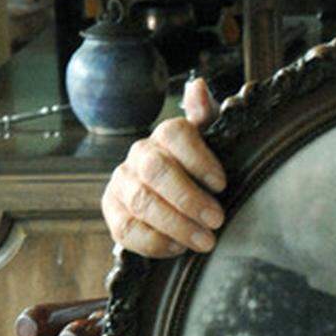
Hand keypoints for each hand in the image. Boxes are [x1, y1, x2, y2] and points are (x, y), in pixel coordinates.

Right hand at [101, 77, 224, 257]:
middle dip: (189, 198)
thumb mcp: (213, 142)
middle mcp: (139, 155)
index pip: (176, 134)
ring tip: (206, 241)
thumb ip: (208, 117)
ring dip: (177, 225)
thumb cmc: (200, 168)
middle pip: (157, 171)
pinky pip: (126, 230)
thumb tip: (198, 86)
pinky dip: (155, 242)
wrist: (172, 198)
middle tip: (217, 220)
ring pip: (142, 202)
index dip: (199, 158)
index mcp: (166, 136)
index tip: (223, 184)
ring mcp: (122, 183)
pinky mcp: (112, 212)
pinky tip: (178, 248)